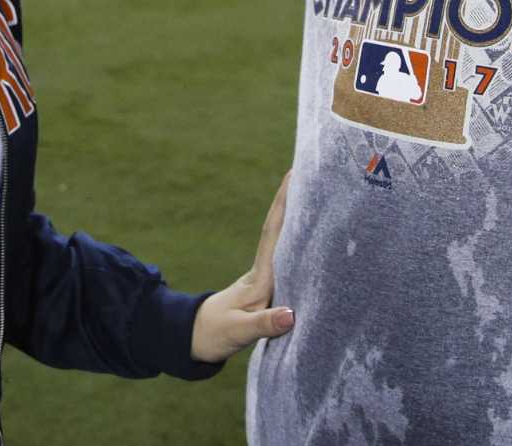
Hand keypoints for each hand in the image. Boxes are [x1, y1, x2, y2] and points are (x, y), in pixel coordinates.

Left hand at [190, 171, 293, 363]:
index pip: (272, 234)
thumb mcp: (239, 332)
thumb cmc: (216, 335)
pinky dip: (297, 243)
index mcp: (259, 277)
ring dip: (297, 218)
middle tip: (311, 172)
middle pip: (280, 230)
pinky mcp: (268, 288)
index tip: (294, 176)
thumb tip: (292, 315)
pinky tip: (309, 238)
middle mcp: (263, 271)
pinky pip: (287, 259)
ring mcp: (265, 278)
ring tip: (316, 194)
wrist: (196, 339)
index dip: (283, 205)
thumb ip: (264, 324)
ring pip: (284, 242)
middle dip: (294, 201)